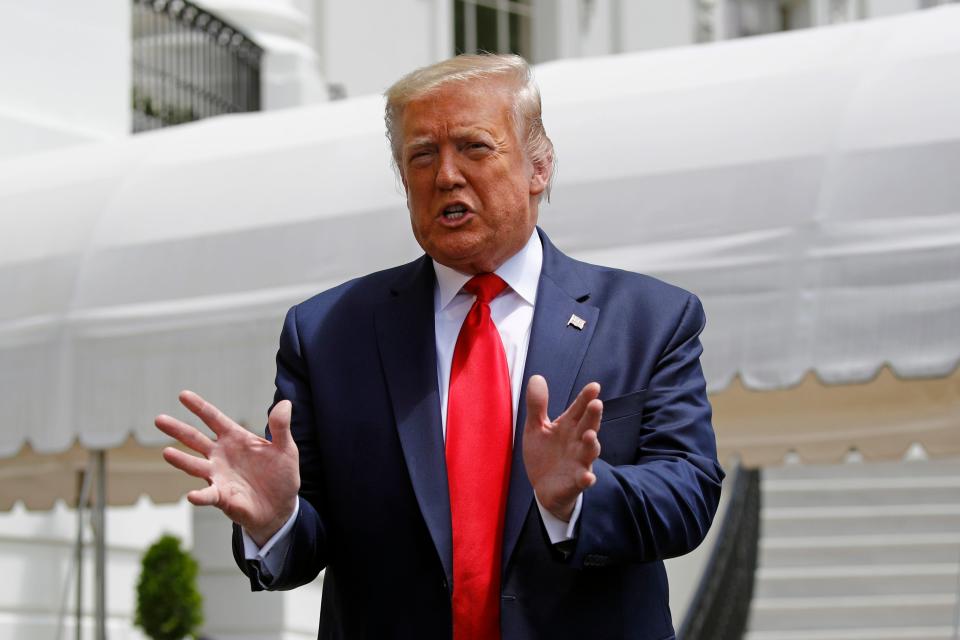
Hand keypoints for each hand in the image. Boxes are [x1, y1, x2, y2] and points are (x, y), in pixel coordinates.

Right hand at [155, 391, 299, 545]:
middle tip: (159, 419)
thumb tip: (286, 403)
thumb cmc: (281, 475)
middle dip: (178, 429)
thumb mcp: (285, 449)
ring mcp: (218, 476)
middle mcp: (221, 455)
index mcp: (235, 439)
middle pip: (195, 439)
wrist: (281, 507)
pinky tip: (191, 495)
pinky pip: (207, 495)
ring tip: (166, 452)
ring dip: (181, 460)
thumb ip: (281, 428)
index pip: (214, 419)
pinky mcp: (221, 497)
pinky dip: (199, 495)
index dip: (199, 407)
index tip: (183, 394)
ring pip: (195, 465)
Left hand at [522, 375, 602, 521]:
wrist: (543, 487)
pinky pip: (583, 480)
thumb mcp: (536, 428)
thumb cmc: (544, 454)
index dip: (586, 398)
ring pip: (590, 452)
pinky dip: (586, 478)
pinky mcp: (575, 482)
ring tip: (590, 436)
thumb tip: (536, 377)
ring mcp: (579, 462)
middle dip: (593, 417)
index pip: (579, 409)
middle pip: (588, 426)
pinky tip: (587, 477)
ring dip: (592, 444)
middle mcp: (578, 442)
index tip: (594, 386)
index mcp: (568, 427)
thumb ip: (537, 405)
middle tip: (597, 404)